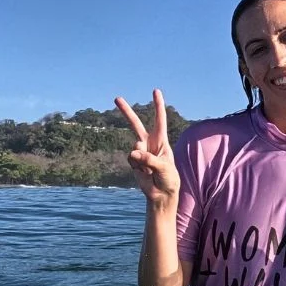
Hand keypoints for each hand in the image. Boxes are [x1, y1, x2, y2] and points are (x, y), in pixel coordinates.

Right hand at [115, 90, 179, 206]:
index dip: (158, 105)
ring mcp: (140, 151)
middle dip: (126, 112)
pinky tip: (144, 173)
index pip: (160, 120)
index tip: (156, 91)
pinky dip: (136, 166)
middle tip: (116, 98)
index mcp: (162, 141)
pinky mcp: (133, 161)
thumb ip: (149, 159)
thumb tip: (133, 152)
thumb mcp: (164, 168)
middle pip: (136, 124)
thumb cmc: (169, 179)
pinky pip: (131, 159)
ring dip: (142, 159)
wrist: (161, 194)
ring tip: (151, 170)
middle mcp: (150, 143)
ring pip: (134, 147)